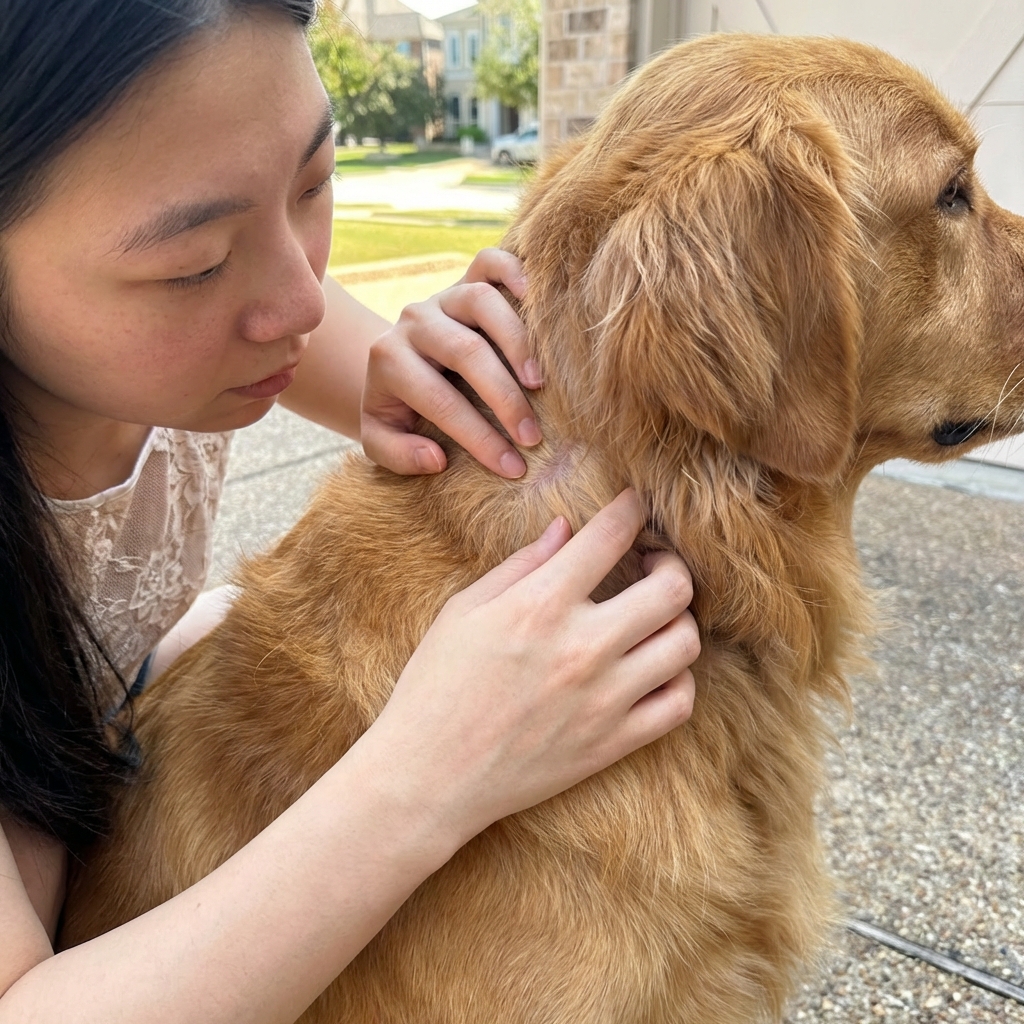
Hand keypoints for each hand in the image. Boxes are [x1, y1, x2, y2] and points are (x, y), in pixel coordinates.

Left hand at [360, 248, 540, 478]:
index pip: (439, 401)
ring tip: (539, 383)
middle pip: (466, 352)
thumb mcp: (382, 440)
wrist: (395, 368)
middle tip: (532, 437)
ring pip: (482, 301)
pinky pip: (489, 262)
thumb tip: (436, 458)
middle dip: (504, 399)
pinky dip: (514, 271)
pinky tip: (536, 298)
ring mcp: (442, 297)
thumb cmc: (398, 411)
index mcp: (389, 361)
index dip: (478, 437)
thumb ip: (399, 455)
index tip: (512, 467)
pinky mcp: (465, 281)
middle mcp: (414, 322)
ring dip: (517, 343)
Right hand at [362, 490, 699, 845]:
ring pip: (685, 644)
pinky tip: (653, 669)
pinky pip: (679, 704)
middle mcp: (582, 648)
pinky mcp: (612, 743)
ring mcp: (604, 699)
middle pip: (672, 590)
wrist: (428, 777)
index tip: (634, 504)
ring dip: (678, 620)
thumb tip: (566, 528)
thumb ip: (522, 565)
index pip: (609, 537)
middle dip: (673, 564)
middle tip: (655, 564)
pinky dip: (678, 680)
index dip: (630, 509)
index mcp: (539, 605)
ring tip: (655, 617)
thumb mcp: (464, 611)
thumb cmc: (434, 686)